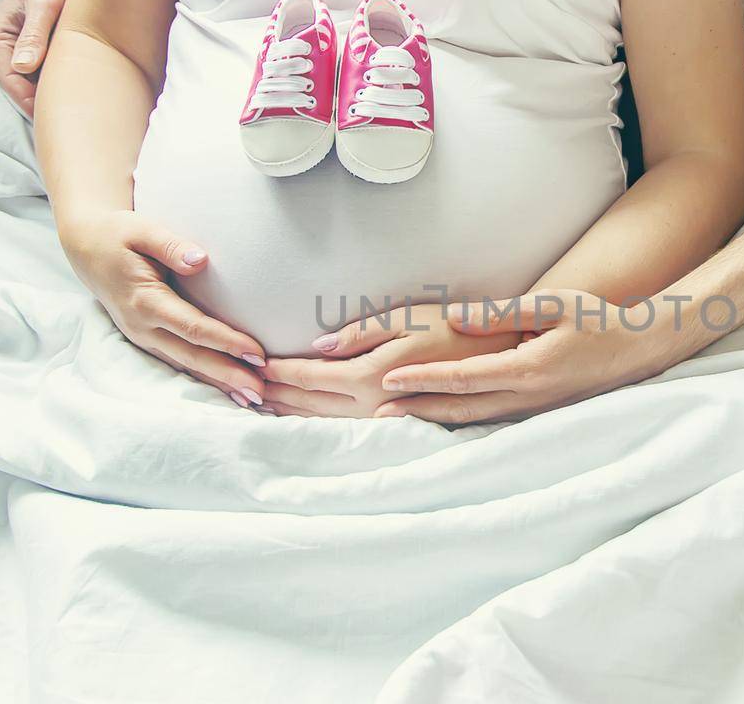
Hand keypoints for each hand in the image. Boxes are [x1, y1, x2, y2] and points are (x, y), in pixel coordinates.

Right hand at [0, 0, 90, 116]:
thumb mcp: (45, 4)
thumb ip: (34, 34)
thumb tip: (22, 66)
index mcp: (0, 32)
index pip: (8, 78)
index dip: (28, 100)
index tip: (49, 115)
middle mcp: (9, 41)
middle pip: (21, 82)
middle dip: (41, 100)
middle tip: (66, 117)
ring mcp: (26, 43)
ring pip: (36, 77)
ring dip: (52, 91)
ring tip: (74, 106)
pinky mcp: (43, 43)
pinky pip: (49, 68)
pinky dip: (61, 78)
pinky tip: (79, 88)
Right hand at [59, 209, 268, 408]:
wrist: (87, 247)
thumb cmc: (118, 235)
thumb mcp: (142, 230)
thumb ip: (171, 245)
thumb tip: (200, 260)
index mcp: (144, 301)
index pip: (193, 327)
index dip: (225, 341)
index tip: (257, 352)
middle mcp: (142, 326)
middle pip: (192, 356)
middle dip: (228, 375)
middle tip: (261, 391)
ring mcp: (142, 337)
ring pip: (186, 366)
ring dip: (219, 383)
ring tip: (253, 399)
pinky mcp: (148, 340)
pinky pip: (179, 362)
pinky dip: (204, 377)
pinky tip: (229, 390)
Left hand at [259, 303, 521, 418]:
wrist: (498, 357)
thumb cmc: (453, 328)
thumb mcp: (407, 317)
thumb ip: (360, 332)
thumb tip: (319, 345)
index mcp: (371, 376)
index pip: (312, 376)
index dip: (281, 370)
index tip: (255, 362)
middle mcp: (373, 406)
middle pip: (311, 404)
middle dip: (277, 393)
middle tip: (245, 385)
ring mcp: (384, 420)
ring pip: (325, 421)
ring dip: (292, 411)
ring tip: (264, 403)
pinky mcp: (395, 424)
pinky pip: (346, 427)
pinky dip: (317, 421)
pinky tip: (304, 416)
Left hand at [373, 290, 688, 422]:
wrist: (638, 349)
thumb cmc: (597, 320)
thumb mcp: (552, 306)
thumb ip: (500, 314)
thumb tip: (454, 318)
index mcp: (527, 370)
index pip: (462, 378)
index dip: (421, 380)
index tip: (387, 380)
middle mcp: (526, 398)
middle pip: (458, 407)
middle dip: (415, 409)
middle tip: (373, 412)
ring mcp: (531, 410)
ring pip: (470, 419)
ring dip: (431, 418)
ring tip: (394, 418)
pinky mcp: (535, 412)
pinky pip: (487, 419)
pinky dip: (456, 419)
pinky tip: (436, 417)